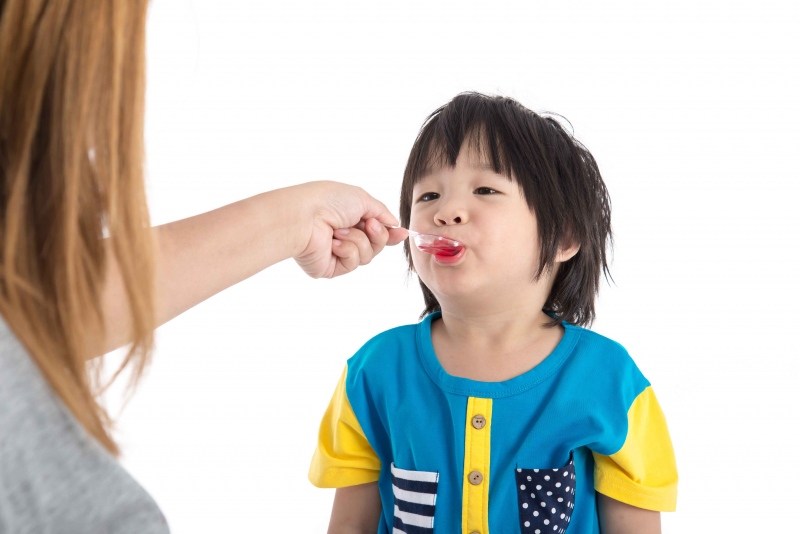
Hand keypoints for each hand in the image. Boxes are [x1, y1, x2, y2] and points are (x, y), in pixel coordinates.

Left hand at [291, 181, 406, 277]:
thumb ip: (382, 213)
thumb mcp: (362, 199)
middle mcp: (344, 235)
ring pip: (367, 256)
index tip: (402, 233)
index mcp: (350, 217)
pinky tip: (333, 243)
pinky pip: (353, 263)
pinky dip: (347, 250)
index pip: (376, 230)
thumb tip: (395, 225)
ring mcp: (337, 252)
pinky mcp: (331, 267)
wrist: (304, 217)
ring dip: (358, 241)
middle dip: (377, 235)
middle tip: (368, 225)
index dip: (390, 233)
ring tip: (339, 231)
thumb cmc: (328, 201)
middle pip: (377, 245)